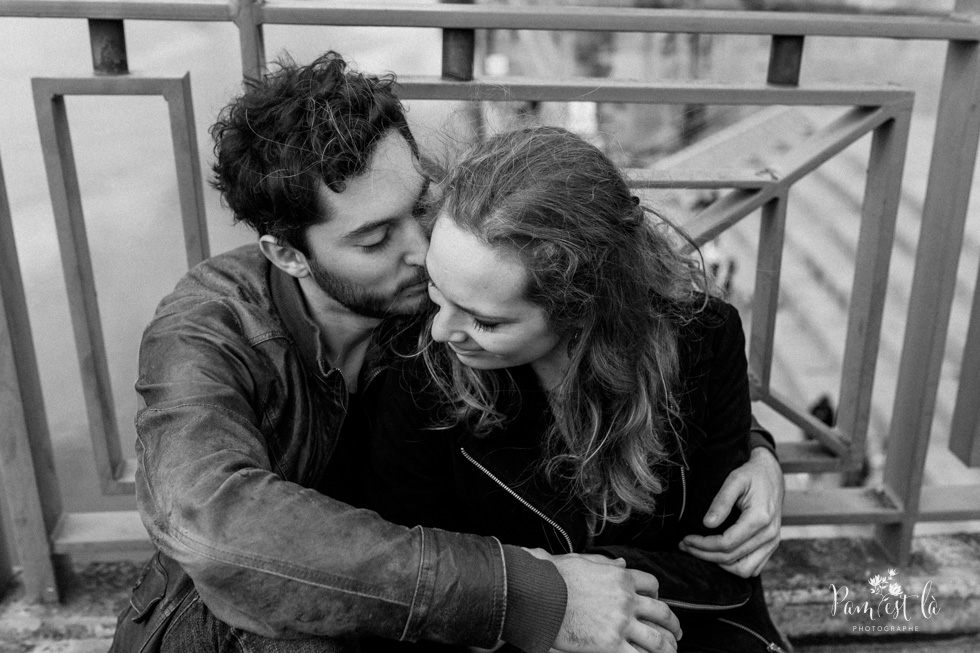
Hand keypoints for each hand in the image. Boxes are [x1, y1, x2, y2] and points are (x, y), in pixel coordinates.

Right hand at [534, 550, 680, 652]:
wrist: (539, 596)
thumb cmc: (554, 577)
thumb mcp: (582, 561)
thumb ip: (605, 564)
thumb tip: (621, 563)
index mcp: (620, 577)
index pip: (651, 584)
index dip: (657, 594)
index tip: (656, 601)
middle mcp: (626, 599)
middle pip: (662, 613)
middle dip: (673, 625)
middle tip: (677, 632)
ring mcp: (621, 623)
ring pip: (658, 639)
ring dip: (669, 648)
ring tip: (671, 652)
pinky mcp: (611, 645)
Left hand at [679, 447, 782, 577]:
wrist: (772, 474)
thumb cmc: (751, 474)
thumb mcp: (735, 480)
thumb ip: (721, 501)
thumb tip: (707, 523)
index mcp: (760, 518)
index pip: (727, 543)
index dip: (703, 545)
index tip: (686, 539)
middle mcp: (769, 534)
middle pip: (732, 558)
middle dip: (705, 555)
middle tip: (685, 546)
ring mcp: (772, 542)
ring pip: (745, 570)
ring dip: (720, 566)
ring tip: (700, 553)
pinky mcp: (772, 545)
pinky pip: (754, 568)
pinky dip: (735, 566)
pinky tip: (717, 555)